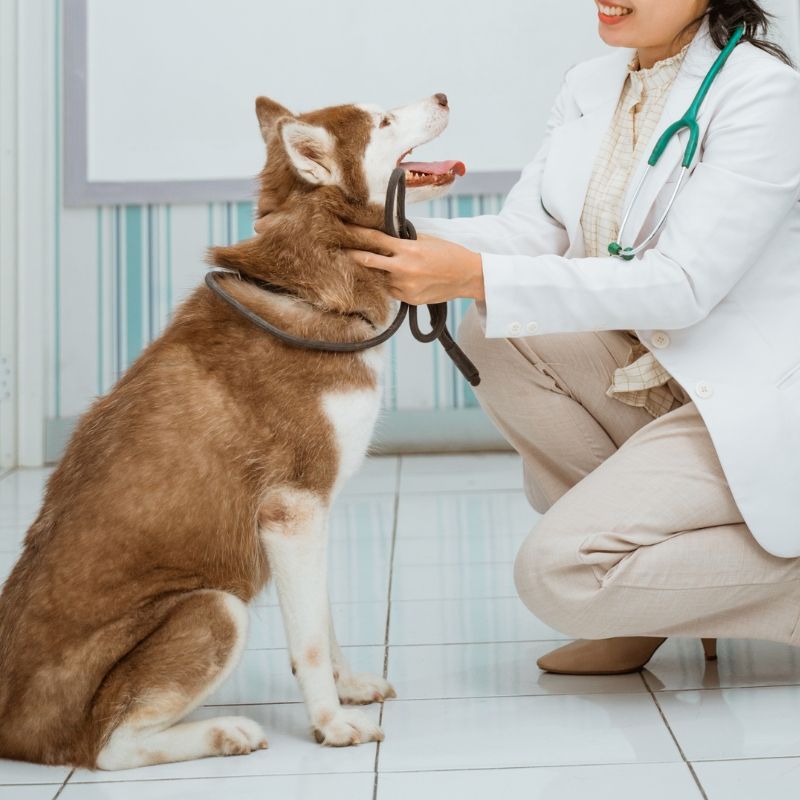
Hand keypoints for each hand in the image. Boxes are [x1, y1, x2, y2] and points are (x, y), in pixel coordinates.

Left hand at [344, 225, 484, 304]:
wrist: (467, 276)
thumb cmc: (448, 254)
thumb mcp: (425, 240)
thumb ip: (403, 240)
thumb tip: (384, 235)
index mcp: (407, 249)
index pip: (375, 239)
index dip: (357, 233)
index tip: (344, 228)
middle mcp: (403, 269)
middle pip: (368, 262)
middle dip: (353, 256)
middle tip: (340, 251)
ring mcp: (405, 287)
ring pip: (379, 279)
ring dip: (372, 273)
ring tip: (365, 266)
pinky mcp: (409, 300)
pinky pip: (391, 291)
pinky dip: (388, 284)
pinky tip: (389, 279)